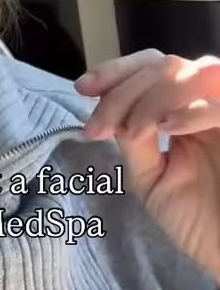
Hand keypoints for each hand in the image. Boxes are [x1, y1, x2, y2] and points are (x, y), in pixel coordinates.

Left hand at [75, 49, 219, 282]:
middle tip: (100, 126)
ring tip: (133, 132)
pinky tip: (167, 127)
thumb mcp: (152, 178)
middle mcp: (208, 105)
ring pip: (192, 73)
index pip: (152, 69)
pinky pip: (219, 105)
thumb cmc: (200, 224)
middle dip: (123, 89)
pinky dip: (190, 110)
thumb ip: (133, 139)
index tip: (82, 88)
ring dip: (152, 97)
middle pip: (165, 65)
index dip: (116, 71)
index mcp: (185, 112)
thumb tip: (111, 109)